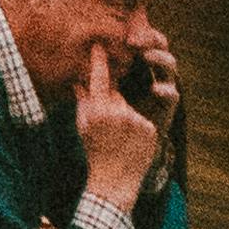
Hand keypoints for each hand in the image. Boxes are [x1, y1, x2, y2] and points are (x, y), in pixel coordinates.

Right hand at [77, 42, 161, 207]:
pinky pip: (142, 118)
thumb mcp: (83, 126)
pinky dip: (138, 127)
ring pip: (129, 106)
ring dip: (124, 116)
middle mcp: (117, 111)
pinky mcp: (150, 130)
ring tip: (119, 138)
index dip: (99, 60)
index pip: (99, 76)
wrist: (114, 182)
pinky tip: (131, 143)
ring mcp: (135, 120)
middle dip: (111, 102)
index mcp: (98, 109)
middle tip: (107, 125)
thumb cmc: (94, 152)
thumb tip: (78, 80)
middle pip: (115, 94)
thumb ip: (82, 100)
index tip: (100, 46)